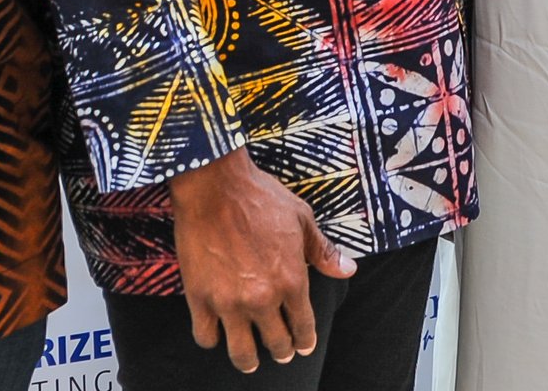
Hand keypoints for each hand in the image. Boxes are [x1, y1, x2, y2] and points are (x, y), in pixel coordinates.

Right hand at [169, 149, 355, 372]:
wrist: (215, 186)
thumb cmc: (261, 198)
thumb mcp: (302, 219)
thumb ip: (323, 251)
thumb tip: (348, 270)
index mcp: (292, 280)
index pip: (304, 327)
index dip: (305, 341)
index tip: (303, 346)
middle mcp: (263, 298)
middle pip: (276, 343)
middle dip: (281, 351)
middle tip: (279, 353)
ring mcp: (229, 302)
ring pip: (241, 351)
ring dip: (248, 360)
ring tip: (250, 362)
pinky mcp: (199, 298)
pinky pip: (205, 335)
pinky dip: (211, 339)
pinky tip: (216, 335)